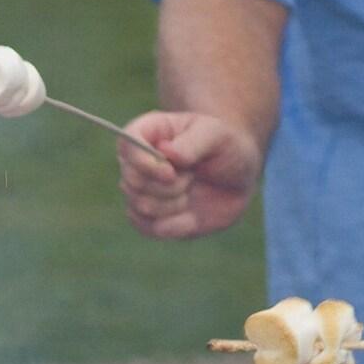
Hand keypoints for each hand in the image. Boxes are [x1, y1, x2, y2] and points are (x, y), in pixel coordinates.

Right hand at [118, 111, 258, 239]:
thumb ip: (193, 142)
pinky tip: (191, 217)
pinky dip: (175, 226)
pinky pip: (149, 228)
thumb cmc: (226, 147)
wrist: (237, 176)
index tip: (170, 172)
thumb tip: (165, 152)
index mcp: (147, 134)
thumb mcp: (218, 135)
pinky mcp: (150, 218)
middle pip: (131, 181)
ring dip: (174, 205)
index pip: (127, 144)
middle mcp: (137, 163)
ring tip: (192, 192)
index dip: (143, 162)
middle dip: (167, 186)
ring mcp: (141, 191)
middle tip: (191, 177)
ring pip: (141, 206)